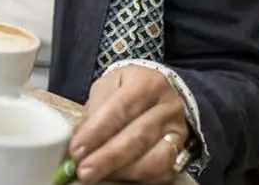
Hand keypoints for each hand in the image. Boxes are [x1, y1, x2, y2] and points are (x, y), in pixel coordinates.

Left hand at [69, 66, 189, 183]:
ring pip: (154, 158)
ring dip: (123, 171)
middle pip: (138, 136)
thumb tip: (79, 138)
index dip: (97, 132)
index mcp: (147, 83)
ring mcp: (178, 129)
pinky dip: (138, 177)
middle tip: (84, 171)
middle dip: (108, 158)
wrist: (156, 92)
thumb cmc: (126, 89)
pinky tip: (118, 176)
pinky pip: (163, 170)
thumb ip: (94, 110)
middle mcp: (168, 105)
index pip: (121, 108)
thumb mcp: (107, 86)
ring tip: (99, 176)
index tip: (77, 149)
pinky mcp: (181, 149)